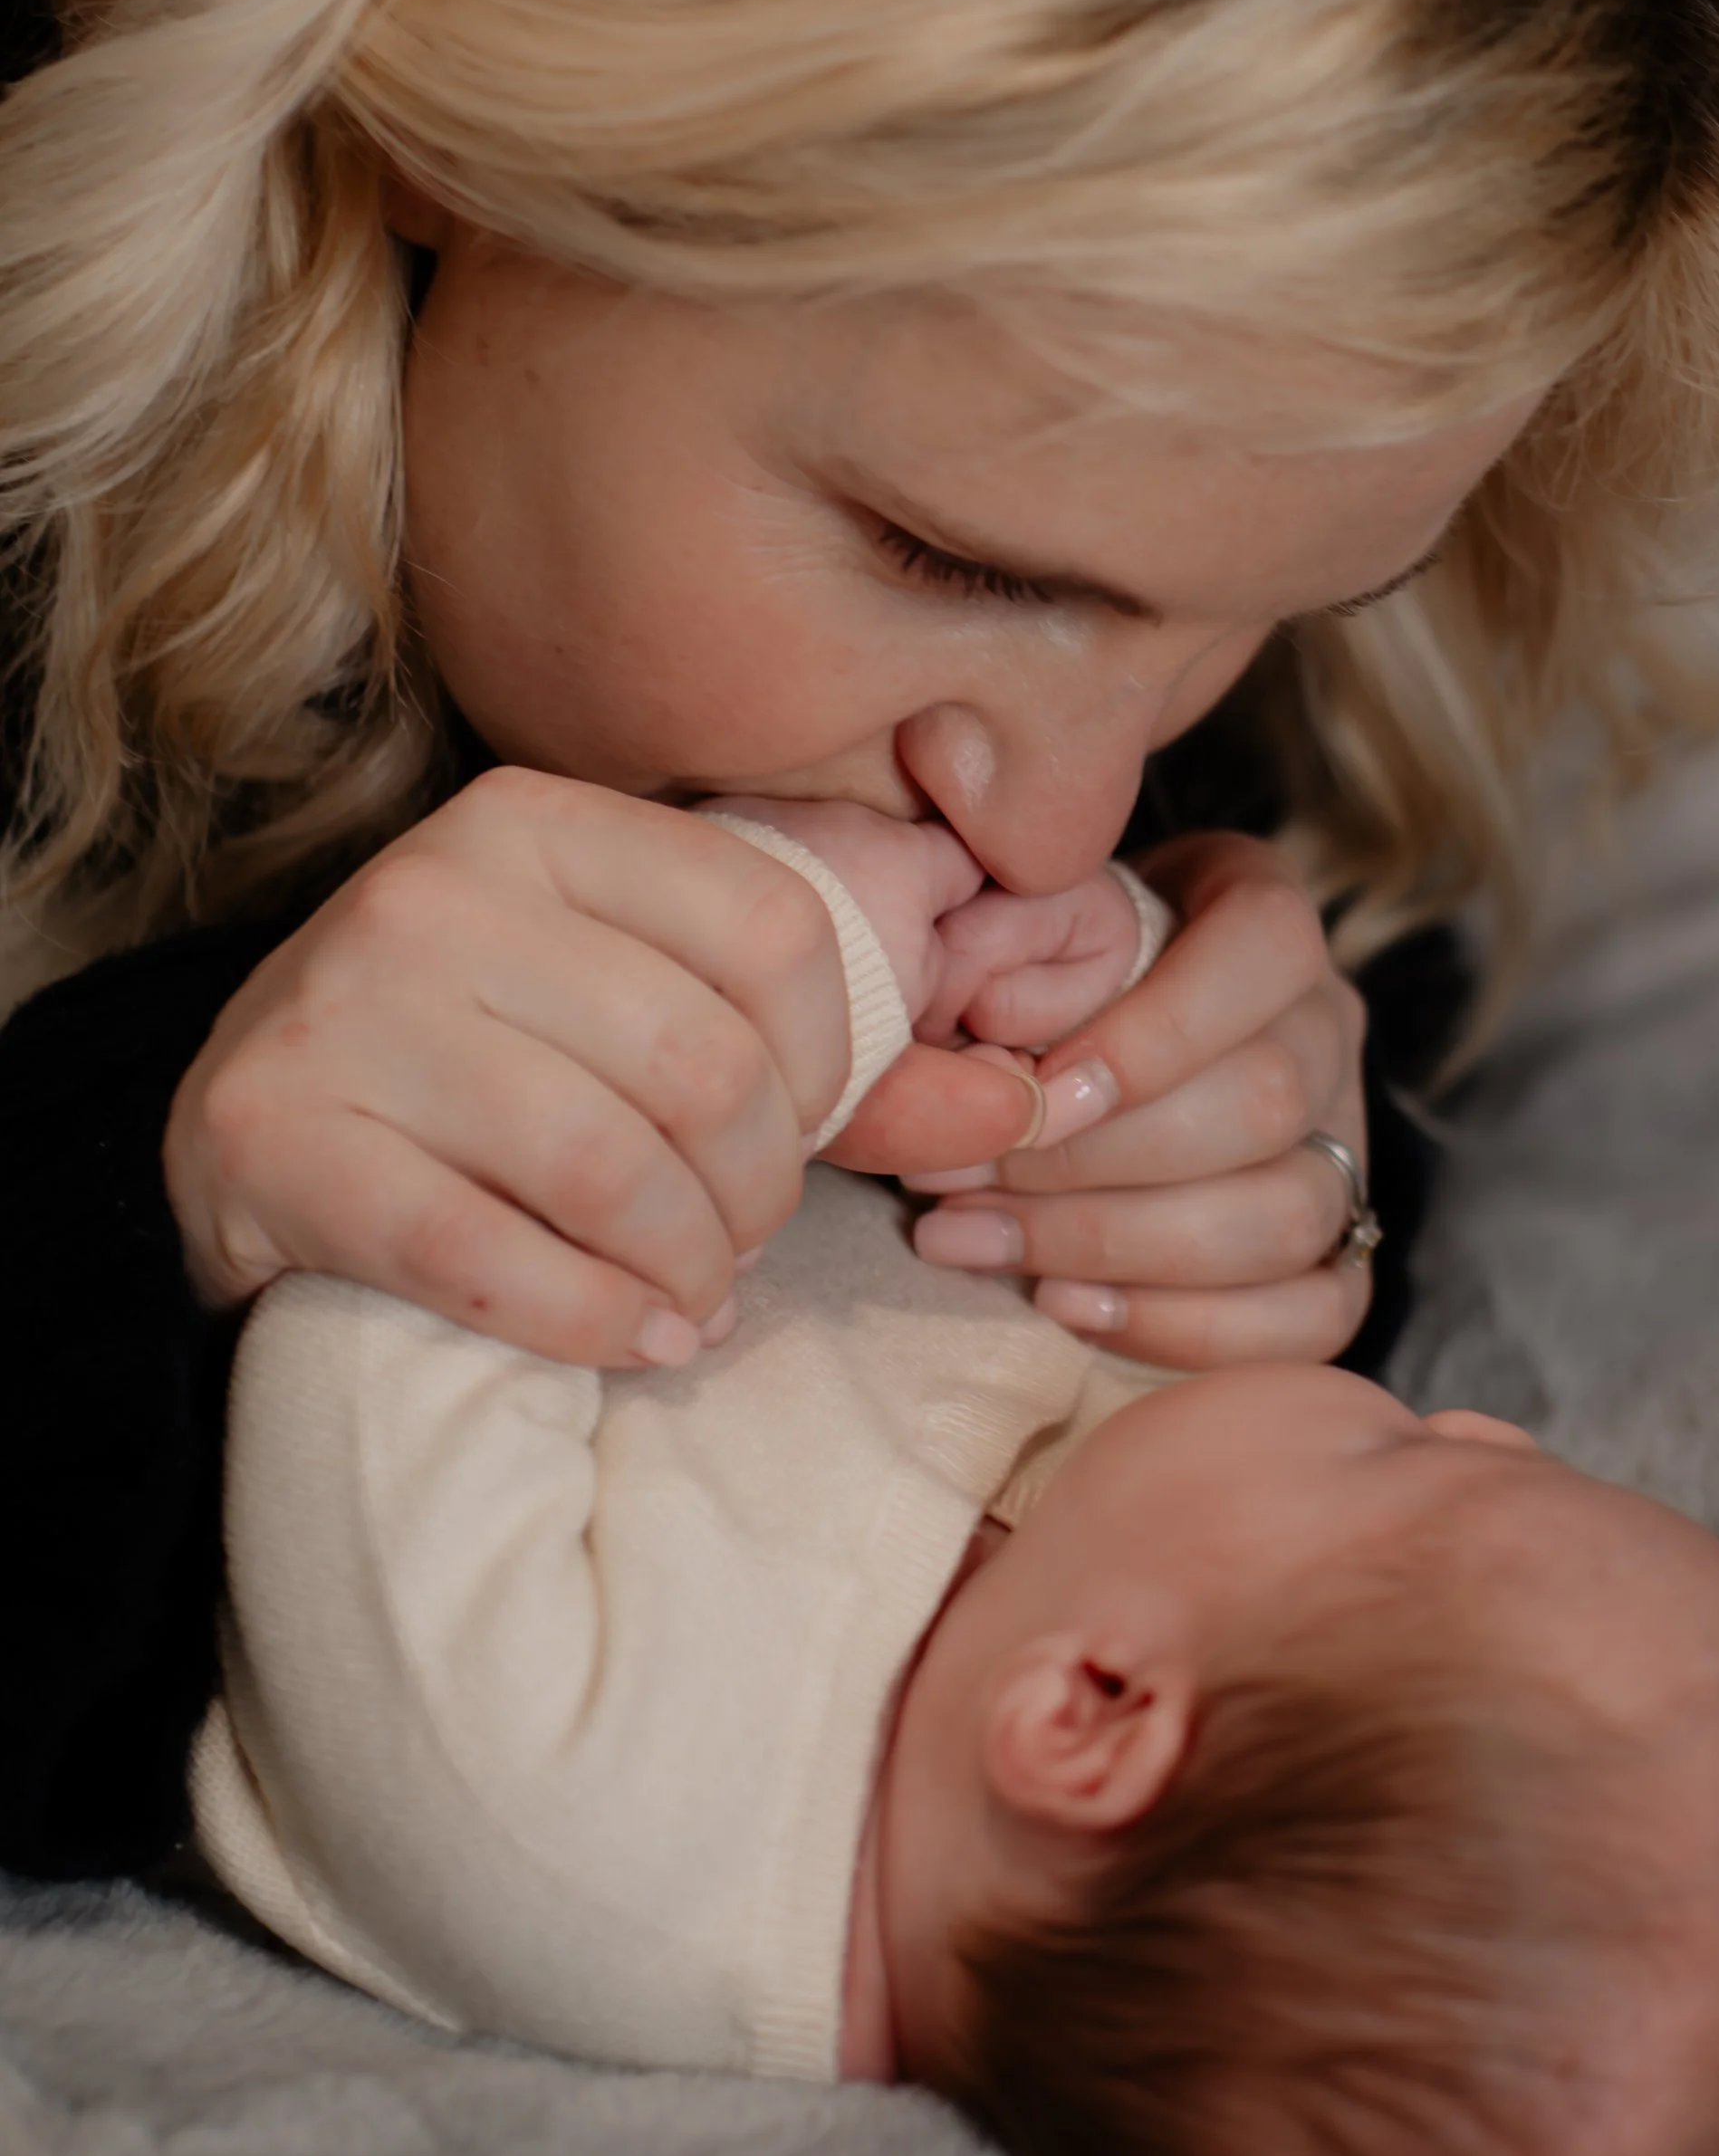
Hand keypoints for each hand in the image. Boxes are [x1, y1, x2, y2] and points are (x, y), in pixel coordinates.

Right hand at [163, 766, 1042, 1366]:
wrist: (250, 1130)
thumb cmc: (497, 1064)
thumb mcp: (653, 1010)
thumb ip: (843, 1065)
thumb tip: (1032, 1103)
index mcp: (544, 821)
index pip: (779, 933)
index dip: (839, 1060)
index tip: (811, 1127)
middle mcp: (436, 890)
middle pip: (702, 1063)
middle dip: (761, 1186)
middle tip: (746, 1237)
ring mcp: (344, 1011)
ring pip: (606, 1166)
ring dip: (688, 1266)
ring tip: (695, 1293)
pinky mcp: (275, 1139)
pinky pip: (489, 1258)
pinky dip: (594, 1321)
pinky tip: (631, 1334)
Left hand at [839, 833, 1373, 1370]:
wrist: (1080, 1045)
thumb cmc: (1042, 970)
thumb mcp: (1019, 918)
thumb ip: (1006, 941)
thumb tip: (982, 1025)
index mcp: (1264, 916)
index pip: (1266, 945)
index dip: (1156, 1031)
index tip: (1037, 1091)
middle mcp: (1325, 1025)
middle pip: (1266, 1103)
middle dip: (1096, 1162)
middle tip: (958, 1183)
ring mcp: (1346, 1144)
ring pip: (1290, 1216)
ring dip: (1118, 1247)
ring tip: (980, 1244)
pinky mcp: (1342, 1249)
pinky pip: (1313, 1313)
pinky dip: (1185, 1326)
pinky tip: (1066, 1304)